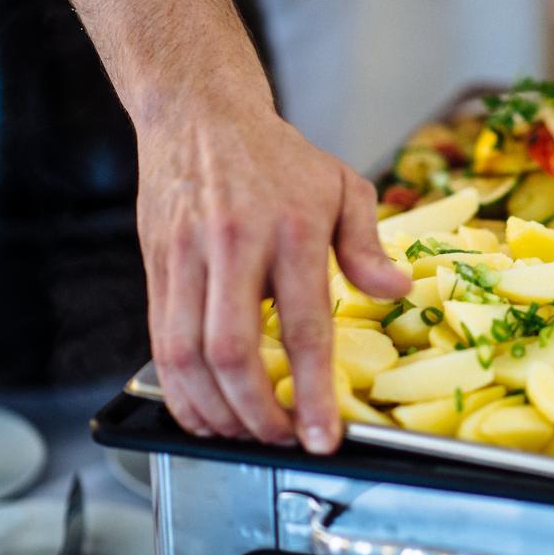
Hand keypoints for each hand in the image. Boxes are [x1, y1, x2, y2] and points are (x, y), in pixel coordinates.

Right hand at [136, 102, 411, 452]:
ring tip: (245, 436)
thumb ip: (368, 244)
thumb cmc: (277, 156)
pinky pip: (160, 343)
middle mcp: (234, 246)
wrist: (198, 113)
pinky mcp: (156, 267)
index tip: (323, 436)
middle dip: (257, 414)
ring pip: (187, 356)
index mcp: (292, 229)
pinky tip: (204, 412)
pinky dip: (180, 391)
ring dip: (214, 411)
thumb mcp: (342, 186)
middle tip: (283, 441)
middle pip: (233, 353)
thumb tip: (397, 292)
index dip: (312, 391)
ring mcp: (187, 259)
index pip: (302, 326)